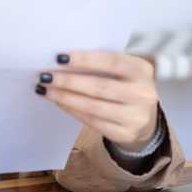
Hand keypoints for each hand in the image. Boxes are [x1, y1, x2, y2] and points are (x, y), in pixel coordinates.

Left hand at [36, 51, 159, 151]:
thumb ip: (103, 65)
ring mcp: (135, 116)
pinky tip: (58, 102)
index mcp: (142, 70)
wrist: (146, 119)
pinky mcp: (125, 134)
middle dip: (68, 81)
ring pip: (93, 106)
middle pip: (99, 87)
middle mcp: (143, 94)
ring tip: (45, 90)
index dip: (85, 59)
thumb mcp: (124, 71)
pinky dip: (72, 110)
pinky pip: (92, 121)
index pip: (111, 62)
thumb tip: (63, 62)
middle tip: (45, 76)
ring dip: (65, 97)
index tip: (59, 57)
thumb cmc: (126, 86)